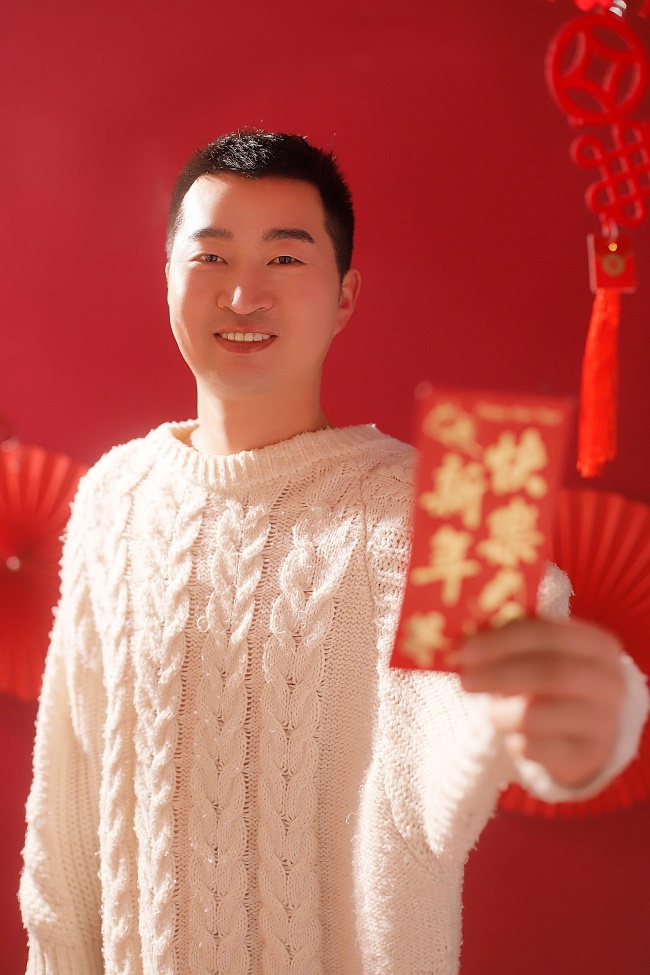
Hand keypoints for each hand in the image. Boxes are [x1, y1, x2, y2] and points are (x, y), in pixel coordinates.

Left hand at [454, 617, 625, 788]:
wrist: (589, 728)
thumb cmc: (554, 681)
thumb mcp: (541, 655)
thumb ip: (510, 643)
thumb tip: (463, 645)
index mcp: (597, 644)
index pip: (547, 633)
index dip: (502, 641)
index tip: (465, 650)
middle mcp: (608, 681)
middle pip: (549, 673)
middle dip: (499, 675)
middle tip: (465, 680)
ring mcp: (603, 722)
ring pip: (541, 714)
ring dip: (504, 712)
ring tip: (491, 713)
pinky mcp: (588, 756)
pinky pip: (540, 750)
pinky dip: (517, 742)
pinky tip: (512, 736)